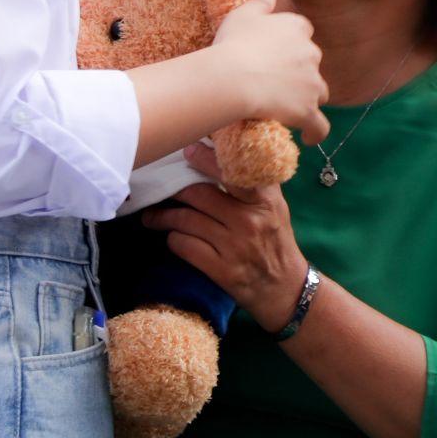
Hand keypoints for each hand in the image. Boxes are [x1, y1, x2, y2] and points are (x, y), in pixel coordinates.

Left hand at [142, 143, 310, 331]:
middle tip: (161, 185)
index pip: (231, 172)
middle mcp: (249, 221)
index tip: (187, 150)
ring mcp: (234, 247)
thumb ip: (252, 182)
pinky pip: (184, 247)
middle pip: (198, 194)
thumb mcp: (274, 206)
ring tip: (152, 215)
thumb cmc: (275, 238)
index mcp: (264, 200)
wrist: (284, 287)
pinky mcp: (221, 270)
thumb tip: (219, 151)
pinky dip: (173, 239)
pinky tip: (172, 236)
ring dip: (163, 216)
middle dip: (173, 188)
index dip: (205, 159)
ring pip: (186, 220)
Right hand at [209, 0, 329, 144]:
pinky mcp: (308, 110)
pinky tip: (309, 137)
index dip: (290, 43)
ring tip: (288, 106)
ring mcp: (312, 83)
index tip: (276, 51)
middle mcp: (311, 53)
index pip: (302, 32)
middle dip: (299, 71)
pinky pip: (320, 124)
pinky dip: (315, 131)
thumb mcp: (244, 12)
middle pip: (311, 63)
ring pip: (317, 91)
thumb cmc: (234, 43)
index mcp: (297, 27)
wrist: (233, 77)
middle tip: (275, 80)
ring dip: (306, 97)